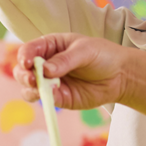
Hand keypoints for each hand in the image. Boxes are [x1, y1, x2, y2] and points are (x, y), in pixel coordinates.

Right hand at [14, 34, 136, 109]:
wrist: (121, 75)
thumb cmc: (103, 55)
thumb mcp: (85, 51)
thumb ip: (65, 60)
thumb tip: (45, 70)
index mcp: (50, 46)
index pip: (29, 50)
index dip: (24, 56)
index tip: (27, 63)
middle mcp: (46, 64)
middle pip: (23, 70)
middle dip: (23, 75)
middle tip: (32, 79)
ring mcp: (51, 82)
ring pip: (29, 88)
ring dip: (30, 89)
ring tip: (38, 88)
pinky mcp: (59, 97)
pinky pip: (45, 100)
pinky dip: (44, 99)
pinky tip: (52, 95)